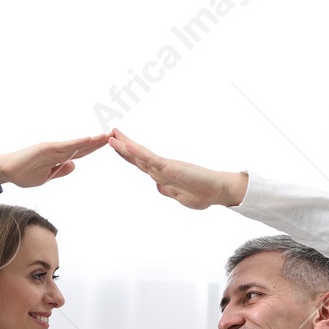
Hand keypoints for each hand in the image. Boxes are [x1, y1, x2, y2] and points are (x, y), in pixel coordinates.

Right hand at [0, 134, 110, 188]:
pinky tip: (89, 140)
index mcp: (58, 158)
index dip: (94, 148)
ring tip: (106, 135)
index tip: (107, 145)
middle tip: (114, 135)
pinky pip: (65, 146)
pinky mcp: (46, 148)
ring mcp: (52, 148)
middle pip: (82, 146)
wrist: (6, 171)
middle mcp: (57, 150)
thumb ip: (60, 171)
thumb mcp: (46, 177)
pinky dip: (78, 143)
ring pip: (77, 144)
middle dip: (98, 142)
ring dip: (92, 141)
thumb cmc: (23, 174)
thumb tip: (74, 165)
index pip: (81, 153)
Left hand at [107, 129, 247, 208]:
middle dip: (121, 145)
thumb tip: (158, 186)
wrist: (219, 191)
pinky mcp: (170, 168)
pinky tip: (128, 146)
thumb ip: (168, 191)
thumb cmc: (204, 193)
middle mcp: (161, 169)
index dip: (126, 154)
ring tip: (112, 134)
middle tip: (110, 133)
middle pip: (136, 156)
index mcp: (161, 176)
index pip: (139, 163)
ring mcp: (164, 167)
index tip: (115, 145)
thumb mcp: (180, 196)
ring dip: (125, 145)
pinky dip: (138, 152)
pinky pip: (151, 159)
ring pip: (140, 155)